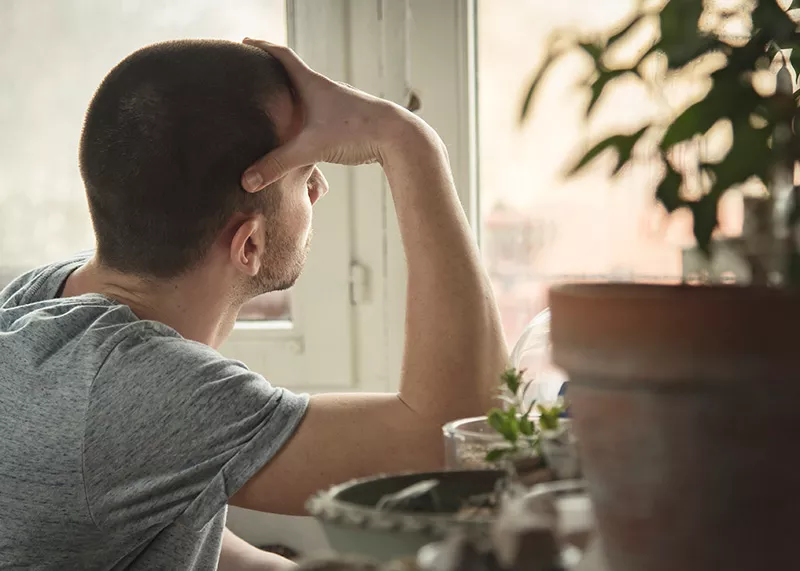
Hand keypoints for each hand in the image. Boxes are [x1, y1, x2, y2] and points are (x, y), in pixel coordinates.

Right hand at [241, 38, 409, 191]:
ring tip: (274, 105)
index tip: (244, 43)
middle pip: (293, 74)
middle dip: (272, 73)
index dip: (262, 48)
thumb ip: (278, 164)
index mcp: (313, 85)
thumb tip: (247, 182)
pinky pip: (320, 114)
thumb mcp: (312, 148)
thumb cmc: (357, 132)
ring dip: (292, 97)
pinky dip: (306, 117)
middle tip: (252, 74)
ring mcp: (339, 105)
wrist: (399, 138)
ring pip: (309, 96)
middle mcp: (326, 90)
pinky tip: (303, 132)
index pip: (282, 57)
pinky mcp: (349, 122)